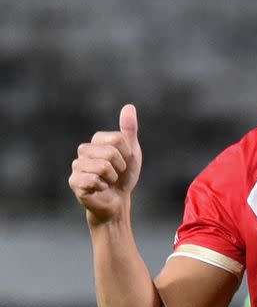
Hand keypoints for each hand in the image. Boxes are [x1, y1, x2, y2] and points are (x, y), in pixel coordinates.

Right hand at [69, 105, 142, 226]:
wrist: (118, 200)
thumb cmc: (124, 175)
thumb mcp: (132, 151)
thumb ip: (129, 130)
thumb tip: (129, 106)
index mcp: (97, 140)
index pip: (117, 139)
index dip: (127, 153)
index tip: (124, 161)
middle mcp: (84, 150)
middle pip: (110, 152)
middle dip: (120, 166)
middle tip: (116, 174)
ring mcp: (77, 166)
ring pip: (102, 167)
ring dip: (112, 178)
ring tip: (108, 181)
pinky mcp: (74, 182)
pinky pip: (93, 180)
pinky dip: (103, 187)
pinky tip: (99, 189)